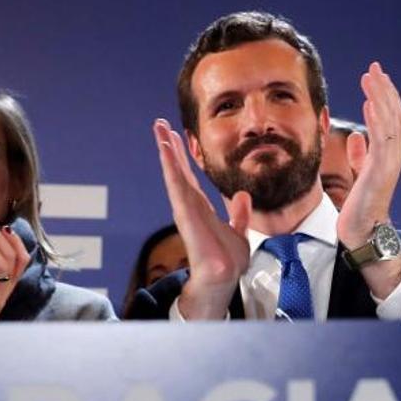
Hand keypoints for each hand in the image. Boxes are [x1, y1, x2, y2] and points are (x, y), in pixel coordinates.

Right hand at [154, 119, 250, 318]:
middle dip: (168, 146)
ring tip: (159, 128)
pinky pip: (175, 184)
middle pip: (177, 170)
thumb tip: (242, 196)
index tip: (175, 137)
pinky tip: (165, 148)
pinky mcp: (184, 211)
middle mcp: (190, 205)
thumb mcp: (238, 232)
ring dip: (166, 150)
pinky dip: (169, 165)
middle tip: (159, 123)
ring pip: (174, 172)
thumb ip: (239, 215)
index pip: (189, 177)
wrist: (223, 277)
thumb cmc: (228, 260)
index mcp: (201, 207)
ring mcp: (185, 207)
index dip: (181, 156)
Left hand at [337, 62, 400, 248]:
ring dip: (380, 97)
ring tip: (370, 77)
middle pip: (394, 115)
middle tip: (374, 67)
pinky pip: (381, 140)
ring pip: (390, 122)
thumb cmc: (360, 208)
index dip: (385, 96)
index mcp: (388, 155)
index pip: (392, 119)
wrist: (363, 232)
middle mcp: (393, 156)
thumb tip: (356, 135)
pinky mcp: (380, 171)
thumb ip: (359, 156)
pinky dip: (376, 120)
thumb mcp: (359, 175)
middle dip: (384, 89)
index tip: (376, 76)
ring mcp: (389, 163)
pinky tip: (369, 104)